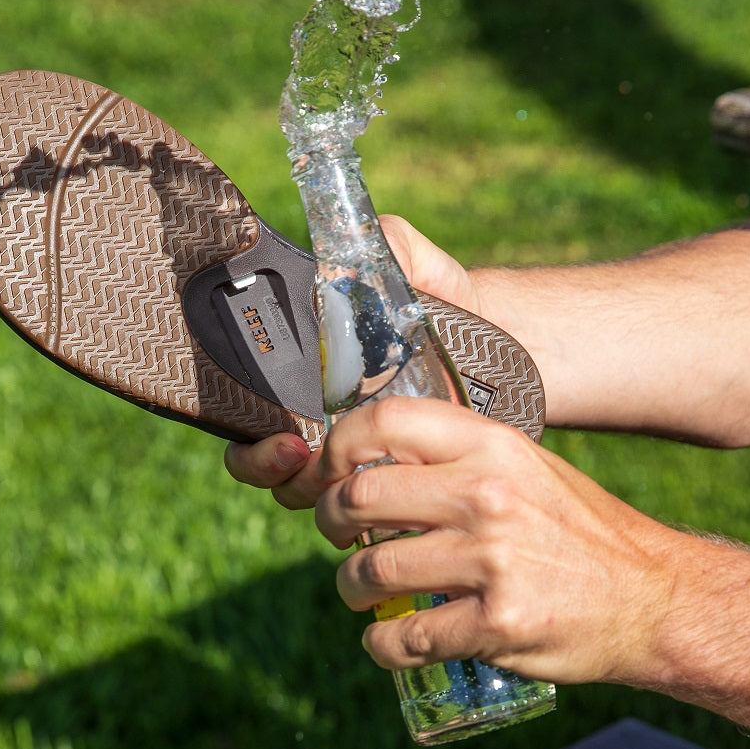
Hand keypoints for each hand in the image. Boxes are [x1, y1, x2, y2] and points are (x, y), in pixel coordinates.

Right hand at [223, 214, 482, 506]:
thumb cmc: (445, 301)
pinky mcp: (391, 477)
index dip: (248, 432)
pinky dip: (353, 510)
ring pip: (300, 493)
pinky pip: (356, 508)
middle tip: (294, 451)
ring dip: (303, 489)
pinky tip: (376, 497)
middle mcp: (317, 417)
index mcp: (306, 371)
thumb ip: (385, 245)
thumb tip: (356, 238)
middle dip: (265, 467)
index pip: (250, 410)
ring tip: (330, 472)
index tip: (276, 430)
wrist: (501, 340)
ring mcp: (351, 452)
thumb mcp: (414, 267)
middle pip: (263, 463)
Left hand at [314, 395, 678, 686]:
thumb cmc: (577, 528)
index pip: (383, 422)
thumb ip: (455, 456)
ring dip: (350, 586)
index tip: (329, 474)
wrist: (654, 598)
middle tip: (338, 536)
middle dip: (329, 521)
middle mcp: (487, 493)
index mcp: (491, 444)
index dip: (336, 448)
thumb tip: (370, 460)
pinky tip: (387, 641)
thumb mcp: (523, 465)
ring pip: (371, 570)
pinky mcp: (498, 624)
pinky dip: (382, 646)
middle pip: (360, 497)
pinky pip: (406, 637)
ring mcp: (492, 560)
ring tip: (360, 590)